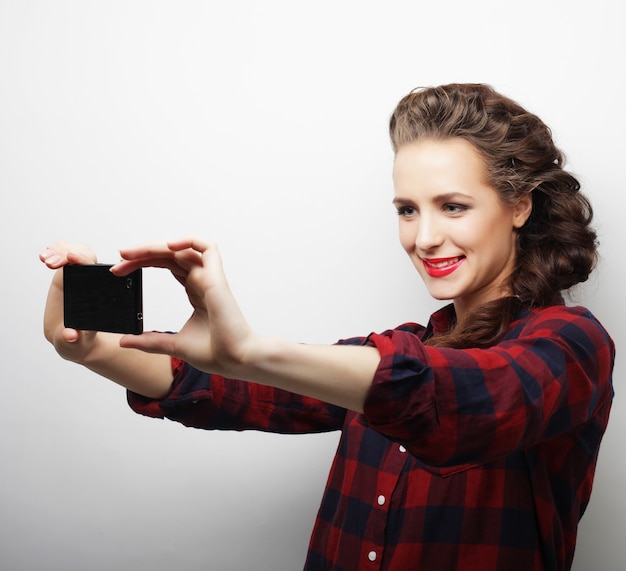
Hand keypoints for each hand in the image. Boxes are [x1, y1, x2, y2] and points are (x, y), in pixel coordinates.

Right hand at [39, 242, 99, 362]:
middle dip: (69, 253)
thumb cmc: (80, 341)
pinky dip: (55, 251)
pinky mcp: (68, 274)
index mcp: (100, 296)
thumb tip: (70, 334)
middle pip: (85, 255)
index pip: (96, 272)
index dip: (84, 261)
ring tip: (46, 259)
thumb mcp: (77, 343)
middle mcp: (93, 283)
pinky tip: (45, 257)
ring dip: (61, 250)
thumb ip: (73, 340)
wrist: (74, 339)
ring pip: (75, 252)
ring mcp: (80, 276)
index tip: (71, 259)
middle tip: (51, 262)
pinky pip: (64, 255)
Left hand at [111, 238, 257, 376]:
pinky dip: (188, 241)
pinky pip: (207, 247)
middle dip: (142, 254)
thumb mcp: (174, 345)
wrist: (236, 360)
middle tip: (119, 259)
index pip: (166, 265)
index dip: (142, 263)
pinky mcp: (216, 278)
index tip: (120, 271)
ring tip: (131, 253)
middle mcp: (202, 280)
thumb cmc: (216, 352)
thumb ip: (150, 341)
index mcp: (195, 291)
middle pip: (169, 255)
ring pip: (181, 249)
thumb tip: (124, 340)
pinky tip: (167, 247)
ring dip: (155, 247)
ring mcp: (209, 278)